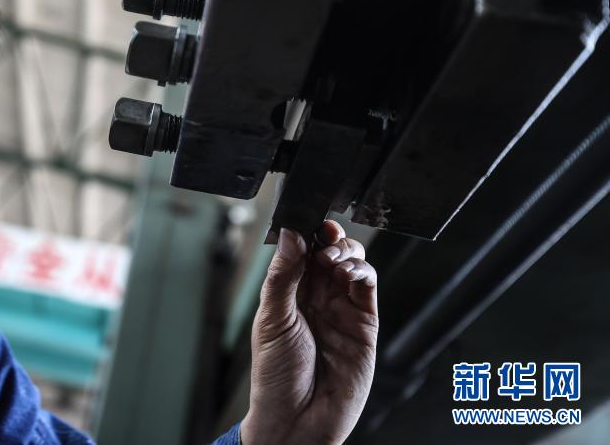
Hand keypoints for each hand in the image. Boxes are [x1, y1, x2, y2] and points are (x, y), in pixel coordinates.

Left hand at [240, 220, 377, 444]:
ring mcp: (341, 309)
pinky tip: (348, 272)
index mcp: (288, 294)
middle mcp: (315, 298)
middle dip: (328, 237)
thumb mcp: (272, 320)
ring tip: (333, 258)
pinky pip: (368, 287)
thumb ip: (282, 277)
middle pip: (328, 252)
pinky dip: (362, 271)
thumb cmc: (276, 378)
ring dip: (346, 251)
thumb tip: (290, 236)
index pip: (301, 252)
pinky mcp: (364, 323)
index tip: (306, 219)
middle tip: (324, 237)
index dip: (306, 233)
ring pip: (351, 263)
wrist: (298, 421)